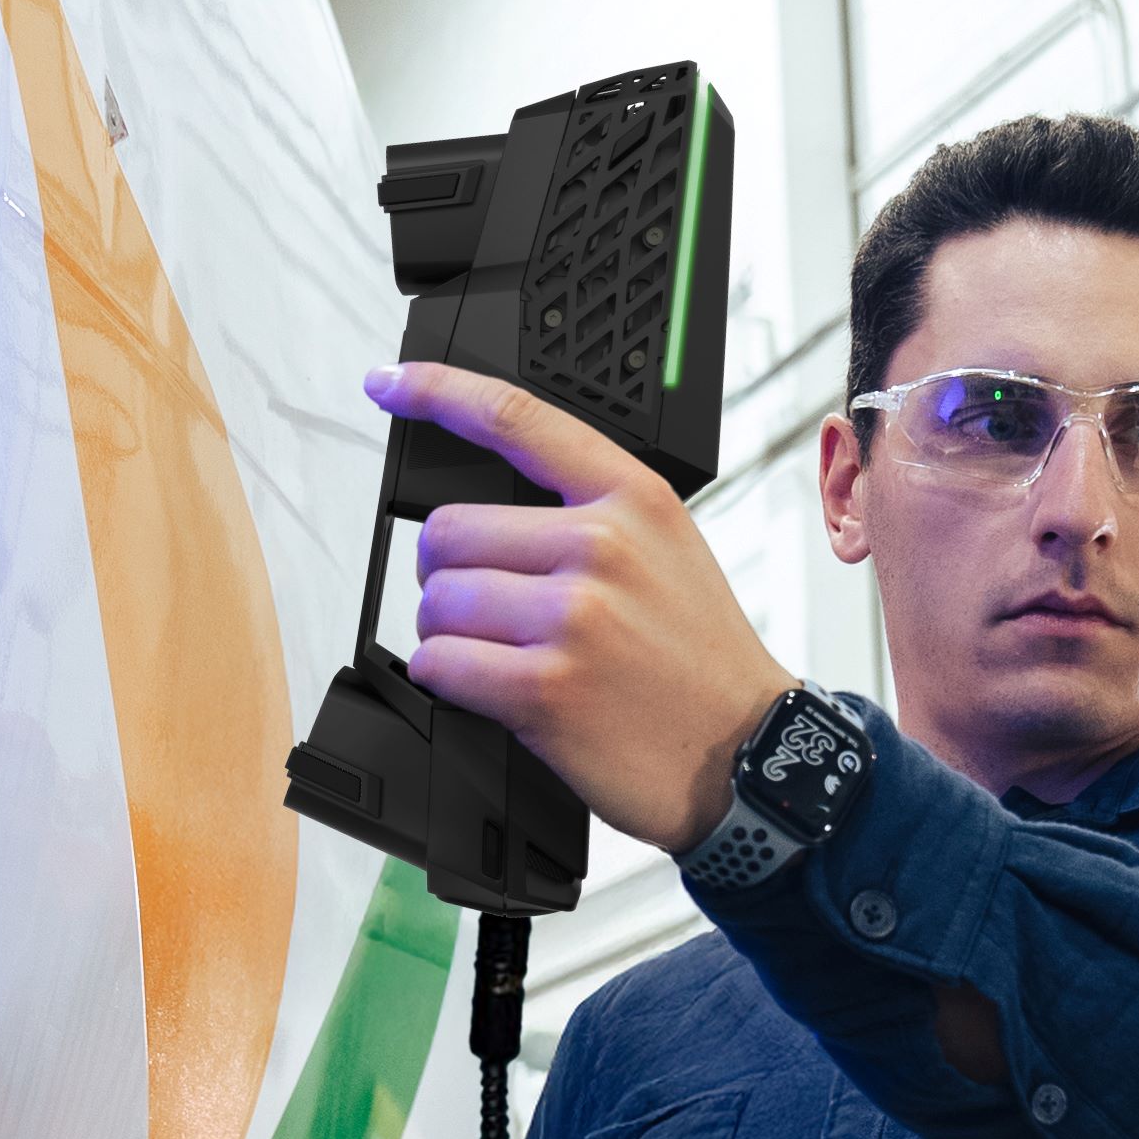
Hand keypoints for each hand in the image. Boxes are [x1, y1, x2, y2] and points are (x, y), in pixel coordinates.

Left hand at [368, 361, 799, 853]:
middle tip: (498, 612)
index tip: (389, 386)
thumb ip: (592, 517)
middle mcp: (602, 546)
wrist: (749, 752)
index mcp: (632, 498)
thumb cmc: (699, 659)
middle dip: (453, 576)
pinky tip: (496, 690)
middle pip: (447, 532)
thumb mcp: (670, 552)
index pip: (517, 419)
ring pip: (436, 602)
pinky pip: (439, 663)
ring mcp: (573, 616)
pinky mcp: (544, 687)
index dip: (436, 393)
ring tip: (508, 657)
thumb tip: (494, 517)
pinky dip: (448, 680)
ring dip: (451, 636)